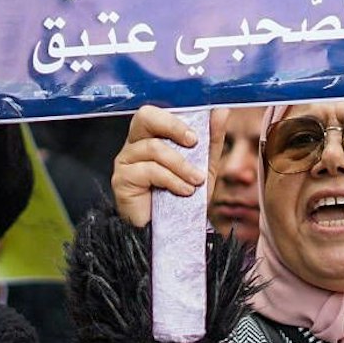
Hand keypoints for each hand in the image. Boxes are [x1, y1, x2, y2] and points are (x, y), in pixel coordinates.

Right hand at [111, 105, 224, 227]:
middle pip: (144, 117)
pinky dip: (172, 180)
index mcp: (151, 136)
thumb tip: (221, 111)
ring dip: (181, 165)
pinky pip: (148, 170)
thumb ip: (211, 139)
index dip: (175, 118)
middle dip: (172, 126)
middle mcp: (134, 144)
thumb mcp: (203, 165)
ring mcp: (125, 161)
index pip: (156, 112)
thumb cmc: (183, 196)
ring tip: (196, 180)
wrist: (172, 231)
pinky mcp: (121, 180)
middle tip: (193, 142)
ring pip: (153, 148)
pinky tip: (184, 191)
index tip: (197, 135)